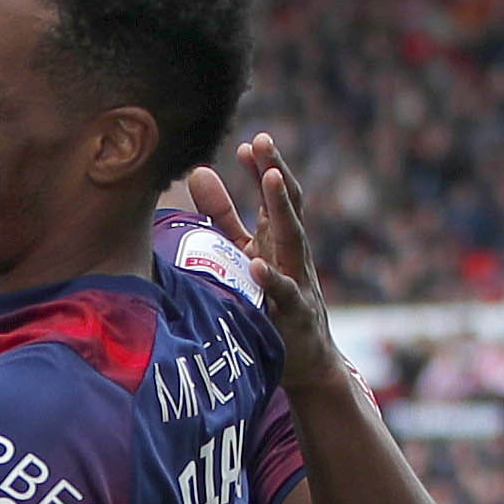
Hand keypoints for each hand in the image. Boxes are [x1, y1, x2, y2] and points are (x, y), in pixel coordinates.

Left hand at [184, 132, 339, 392]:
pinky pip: (283, 293)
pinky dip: (271, 278)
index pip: (274, 194)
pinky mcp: (295, 313)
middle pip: (288, 205)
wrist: (304, 361)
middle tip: (263, 142)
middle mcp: (292, 252)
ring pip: (293, 238)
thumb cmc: (270, 300)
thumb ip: (223, 216)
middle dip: (276, 172)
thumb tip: (198, 171)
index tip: (249, 142)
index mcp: (279, 236)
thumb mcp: (244, 252)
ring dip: (282, 207)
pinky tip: (257, 264)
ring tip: (271, 178)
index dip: (263, 167)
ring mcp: (298, 280)